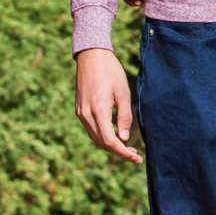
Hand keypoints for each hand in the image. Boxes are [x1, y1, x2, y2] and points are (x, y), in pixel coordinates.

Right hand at [74, 48, 141, 163]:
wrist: (91, 56)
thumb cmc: (110, 71)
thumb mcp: (123, 92)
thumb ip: (124, 117)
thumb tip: (124, 139)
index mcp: (98, 110)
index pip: (110, 141)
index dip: (123, 153)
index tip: (136, 158)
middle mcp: (86, 114)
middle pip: (101, 143)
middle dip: (118, 152)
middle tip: (135, 154)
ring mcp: (80, 113)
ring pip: (95, 138)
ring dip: (110, 145)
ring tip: (127, 147)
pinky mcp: (79, 110)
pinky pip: (91, 129)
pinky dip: (102, 136)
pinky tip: (115, 134)